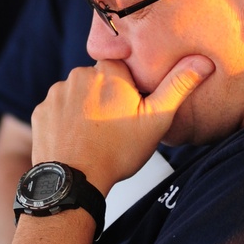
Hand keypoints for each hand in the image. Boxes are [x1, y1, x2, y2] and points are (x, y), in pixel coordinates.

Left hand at [30, 55, 213, 193]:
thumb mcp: (156, 120)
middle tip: (116, 126)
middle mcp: (79, 75)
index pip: (122, 68)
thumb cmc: (117, 152)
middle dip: (106, 97)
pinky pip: (58, 109)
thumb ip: (178, 87)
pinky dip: (66, 121)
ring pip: (78, 94)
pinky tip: (77, 139)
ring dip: (85, 108)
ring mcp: (56, 93)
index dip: (129, 88)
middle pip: (99, 80)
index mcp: (108, 72)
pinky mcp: (41, 111)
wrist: (73, 181)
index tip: (131, 108)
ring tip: (96, 135)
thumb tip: (202, 62)